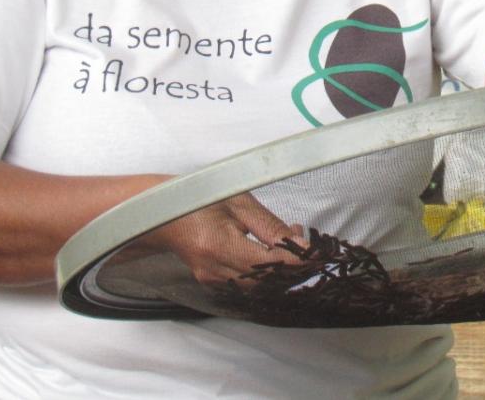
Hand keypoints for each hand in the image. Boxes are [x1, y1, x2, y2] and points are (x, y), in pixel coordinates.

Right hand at [152, 191, 304, 282]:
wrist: (166, 213)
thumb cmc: (201, 200)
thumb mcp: (239, 203)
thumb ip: (270, 226)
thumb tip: (301, 244)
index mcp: (219, 246)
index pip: (271, 264)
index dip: (299, 260)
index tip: (318, 252)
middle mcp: (214, 270)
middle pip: (268, 280)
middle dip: (293, 264)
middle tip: (304, 239)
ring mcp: (213, 281)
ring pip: (261, 286)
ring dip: (281, 267)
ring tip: (289, 240)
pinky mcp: (213, 284)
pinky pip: (249, 284)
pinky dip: (266, 271)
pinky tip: (272, 251)